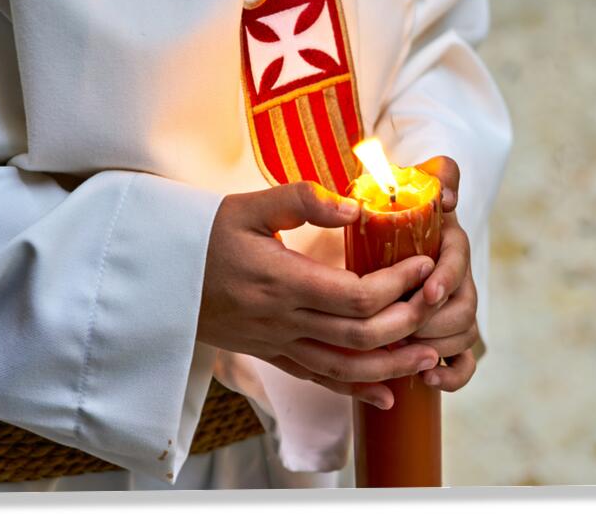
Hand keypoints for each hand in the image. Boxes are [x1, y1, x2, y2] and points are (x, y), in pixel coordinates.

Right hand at [200, 181, 439, 409]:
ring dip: (391, 367)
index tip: (423, 263)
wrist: (157, 273)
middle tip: (437, 301)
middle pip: (359, 337)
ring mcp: (274, 342)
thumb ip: (304, 200)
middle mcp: (281, 319)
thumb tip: (357, 210)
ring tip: (429, 357)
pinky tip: (385, 396)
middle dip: (407, 322)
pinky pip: (316, 379)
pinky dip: (354, 390)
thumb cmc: (203, 233)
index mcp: (281, 280)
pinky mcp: (268, 353)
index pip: (356, 296)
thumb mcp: (248, 205)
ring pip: (343, 369)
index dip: (397, 284)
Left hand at [411, 156, 478, 391]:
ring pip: (464, 335)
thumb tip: (449, 195)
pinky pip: (463, 365)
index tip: (427, 291)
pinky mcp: (450, 337)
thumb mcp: (416, 181)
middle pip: (464, 305)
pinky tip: (428, 379)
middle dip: (437, 319)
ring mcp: (456, 309)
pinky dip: (452, 376)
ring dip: (438, 346)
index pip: (458, 261)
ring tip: (407, 349)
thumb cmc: (399, 207)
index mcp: (449, 243)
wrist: (392, 233)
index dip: (446, 277)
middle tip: (405, 327)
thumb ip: (438, 174)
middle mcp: (458, 277)